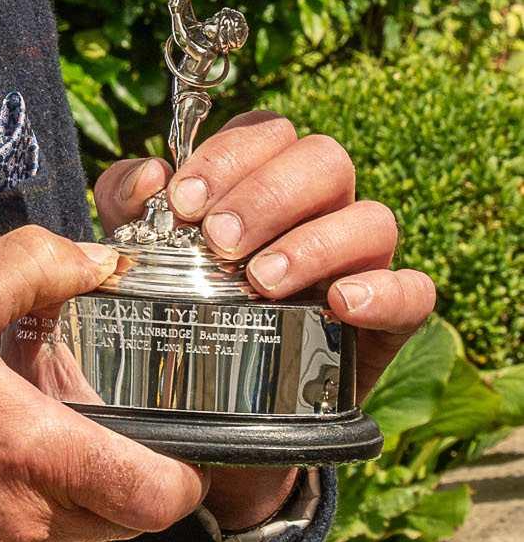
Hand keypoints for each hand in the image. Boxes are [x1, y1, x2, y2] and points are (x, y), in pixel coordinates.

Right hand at [0, 226, 208, 541]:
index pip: (160, 498)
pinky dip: (18, 523)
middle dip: (118, 471)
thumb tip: (99, 260)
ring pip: (76, 536)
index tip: (177, 445)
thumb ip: (32, 265)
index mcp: (35, 455)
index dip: (186, 475)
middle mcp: (31, 526)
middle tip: (76, 421)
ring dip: (64, 495)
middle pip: (126, 517)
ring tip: (7, 443)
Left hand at [95, 111, 435, 531]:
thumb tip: (149, 173)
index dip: (229, 155)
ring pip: (371, 218)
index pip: (267, 131)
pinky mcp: (388, 319)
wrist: (208, 410)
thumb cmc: (176, 308)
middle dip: (267, 195)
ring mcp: (361, 260)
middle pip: (325, 160)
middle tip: (218, 241)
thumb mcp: (138, 255)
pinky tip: (339, 304)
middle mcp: (320, 207)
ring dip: (314, 243)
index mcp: (263, 178)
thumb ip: (127, 205)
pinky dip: (383, 291)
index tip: (183, 201)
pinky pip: (414, 290)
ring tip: (260, 281)